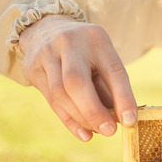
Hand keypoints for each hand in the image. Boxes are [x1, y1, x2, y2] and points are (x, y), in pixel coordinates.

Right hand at [19, 15, 136, 140]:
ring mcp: (46, 54)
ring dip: (82, 118)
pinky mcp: (32, 68)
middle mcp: (68, 42)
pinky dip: (69, 120)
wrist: (47, 28)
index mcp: (96, 37)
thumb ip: (111, 87)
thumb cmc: (86, 51)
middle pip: (76, 82)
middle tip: (110, 131)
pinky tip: (83, 133)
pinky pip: (51, 100)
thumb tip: (121, 120)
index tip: (129, 120)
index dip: (122, 97)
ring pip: (60, 93)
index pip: (112, 70)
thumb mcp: (103, 58)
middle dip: (94, 111)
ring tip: (98, 131)